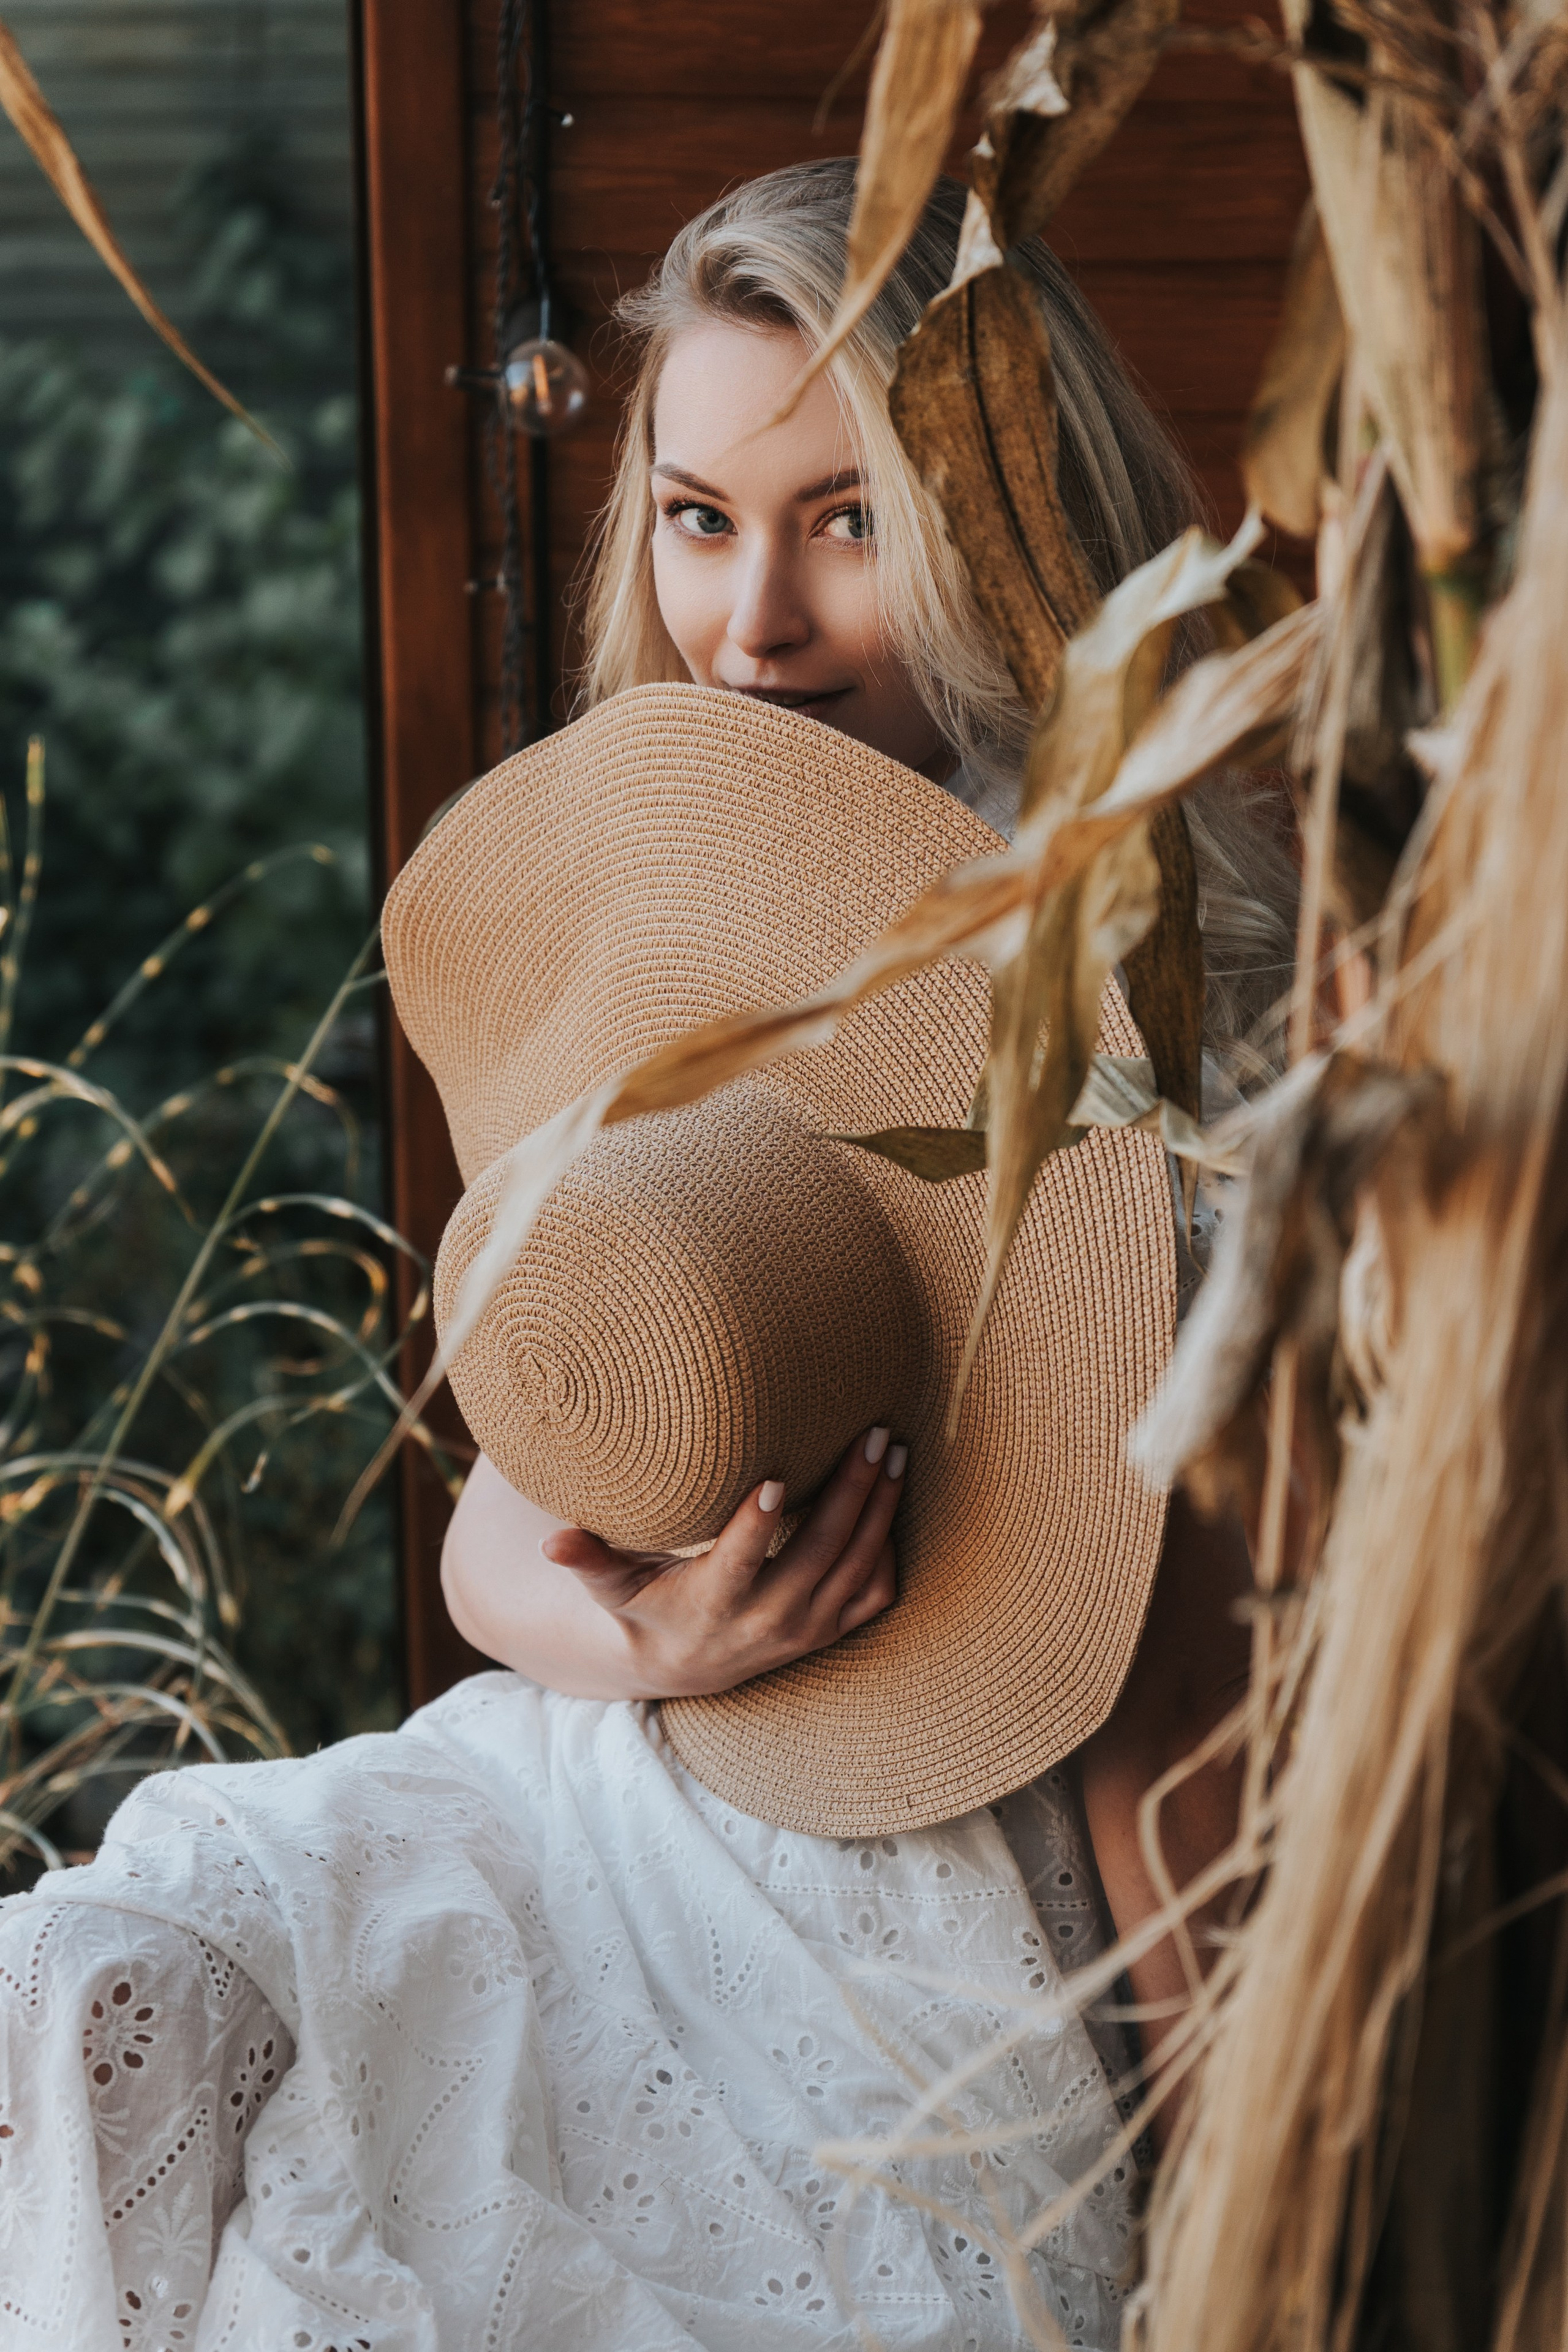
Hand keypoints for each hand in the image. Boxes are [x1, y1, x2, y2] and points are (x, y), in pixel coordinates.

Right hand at [541, 1426, 906, 1697]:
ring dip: (880, 1510)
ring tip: (893, 1452)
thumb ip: (589, 1560)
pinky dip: (889, 1550)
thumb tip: (551, 1540)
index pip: (739, 1564)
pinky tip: (891, 1500)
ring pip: (857, 1569)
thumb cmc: (645, 1608)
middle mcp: (766, 1623)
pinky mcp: (829, 1631)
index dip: (758, 1526)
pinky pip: (875, 1595)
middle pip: (819, 1555)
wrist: (686, 1667)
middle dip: (850, 1493)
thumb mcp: (613, 1587)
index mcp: (712, 1605)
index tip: (776, 1478)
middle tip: (871, 1434)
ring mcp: (805, 1631)